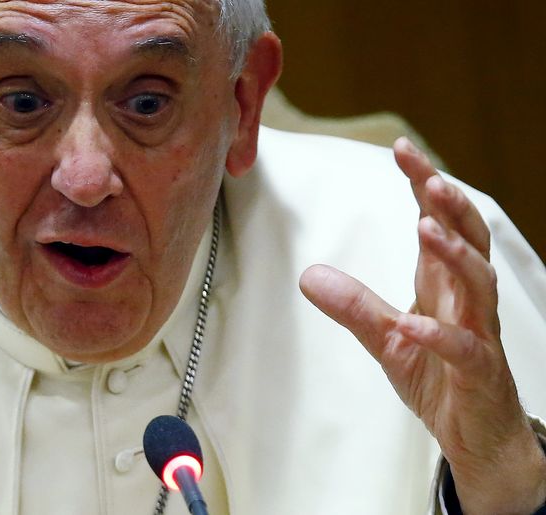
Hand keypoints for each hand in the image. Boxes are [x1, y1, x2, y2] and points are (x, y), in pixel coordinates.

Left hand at [299, 138, 545, 514]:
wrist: (474, 435)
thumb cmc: (437, 376)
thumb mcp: (386, 338)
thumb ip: (353, 305)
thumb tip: (309, 275)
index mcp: (443, 284)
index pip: (439, 222)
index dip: (425, 185)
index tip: (403, 150)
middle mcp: (466, 299)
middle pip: (467, 239)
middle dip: (449, 204)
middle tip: (426, 175)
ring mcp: (477, 333)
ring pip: (478, 283)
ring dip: (453, 254)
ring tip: (426, 229)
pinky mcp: (479, 371)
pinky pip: (463, 348)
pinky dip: (438, 334)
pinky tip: (413, 325)